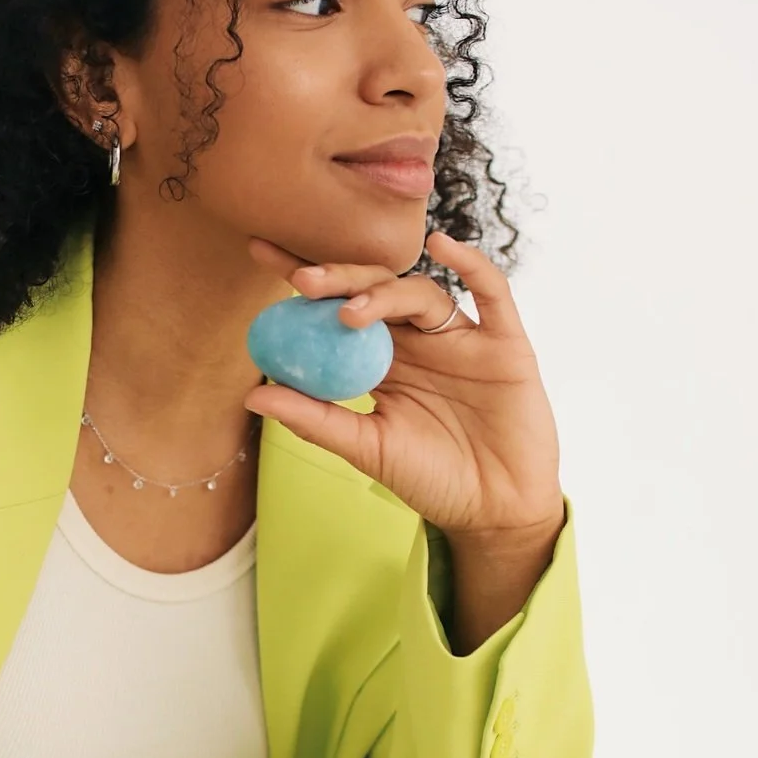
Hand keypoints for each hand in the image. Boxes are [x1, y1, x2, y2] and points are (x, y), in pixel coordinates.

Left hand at [244, 230, 564, 540]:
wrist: (494, 510)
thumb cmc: (430, 479)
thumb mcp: (365, 448)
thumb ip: (315, 419)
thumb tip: (252, 396)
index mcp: (382, 360)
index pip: (336, 307)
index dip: (301, 279)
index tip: (258, 251)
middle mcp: (418, 340)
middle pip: (376, 289)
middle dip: (339, 278)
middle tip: (302, 280)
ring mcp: (461, 338)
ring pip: (420, 293)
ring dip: (385, 292)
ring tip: (350, 311)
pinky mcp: (504, 343)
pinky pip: (492, 293)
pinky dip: (471, 265)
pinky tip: (444, 247)